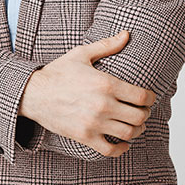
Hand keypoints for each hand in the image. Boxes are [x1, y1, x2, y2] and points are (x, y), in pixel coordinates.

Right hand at [18, 31, 154, 156]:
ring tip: (135, 125)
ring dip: (137, 130)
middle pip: (139, 116)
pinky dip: (121, 148)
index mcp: (106, 83)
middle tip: (143, 110)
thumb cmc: (58, 72)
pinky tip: (122, 142)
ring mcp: (94, 123)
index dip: (150, 98)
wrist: (34, 93)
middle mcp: (103, 105)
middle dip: (145, 113)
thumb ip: (107, 45)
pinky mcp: (85, 136)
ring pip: (128, 133)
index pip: (142, 96)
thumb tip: (126, 34)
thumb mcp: (82, 54)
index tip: (149, 97)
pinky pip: (111, 150)